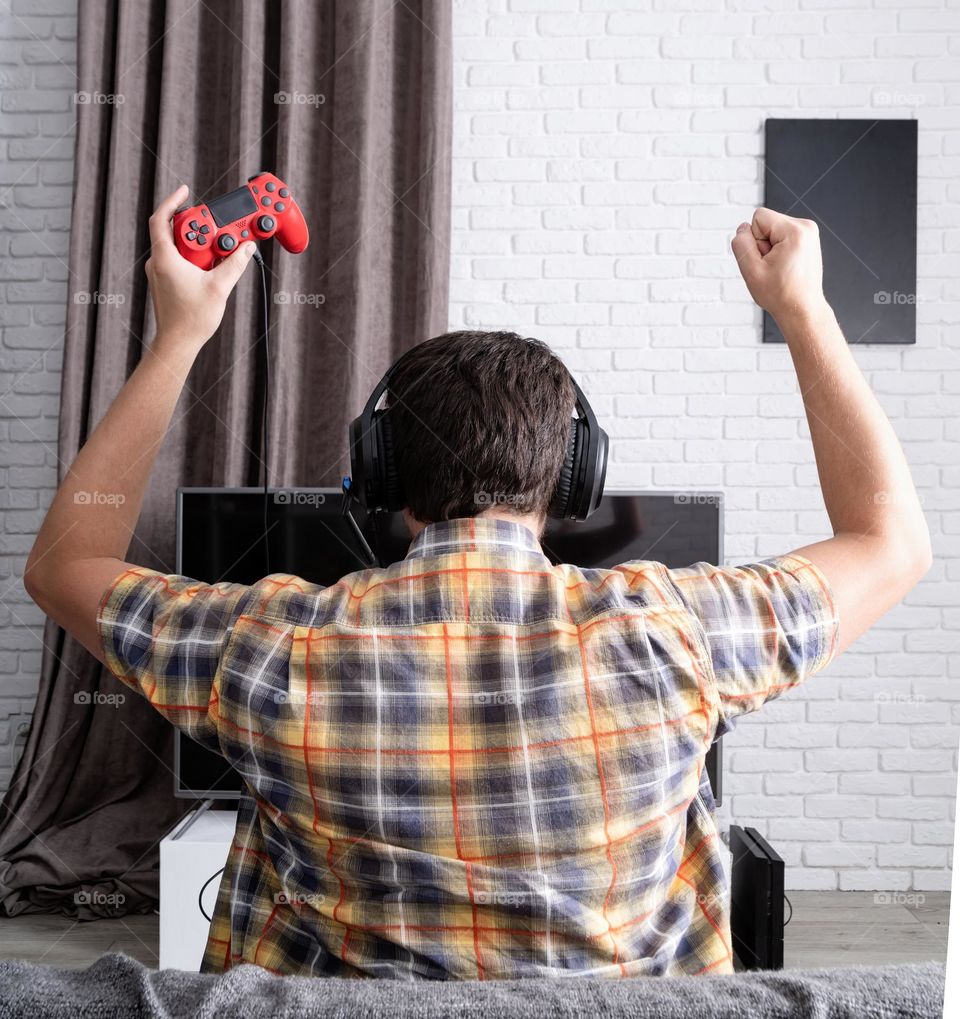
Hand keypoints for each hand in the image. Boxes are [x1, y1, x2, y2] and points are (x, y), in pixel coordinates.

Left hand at [144, 184, 256, 353]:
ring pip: (178, 246)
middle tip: (216, 229)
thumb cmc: (191, 319)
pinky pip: (179, 260)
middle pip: (175, 231)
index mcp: (165, 258)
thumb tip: (246, 247)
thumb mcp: (219, 287)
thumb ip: (235, 264)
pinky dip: (195, 258)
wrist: (178, 343)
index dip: (173, 201)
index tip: (186, 191)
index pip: (162, 218)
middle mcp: (158, 262)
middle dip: (197, 227)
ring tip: (218, 251)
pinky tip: (211, 267)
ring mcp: (160, 272)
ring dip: (199, 244)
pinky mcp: (166, 282)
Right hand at [731, 207, 828, 325]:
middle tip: (772, 267)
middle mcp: (806, 227)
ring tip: (779, 268)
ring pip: (774, 230)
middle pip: (767, 223)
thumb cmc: (782, 295)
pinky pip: (782, 237)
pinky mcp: (808, 240)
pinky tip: (785, 267)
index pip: (758, 217)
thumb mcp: (751, 271)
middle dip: (763, 244)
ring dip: (771, 249)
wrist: (802, 309)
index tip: (765, 260)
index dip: (754, 239)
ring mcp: (809, 233)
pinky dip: (779, 251)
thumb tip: (742, 229)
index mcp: (795, 231)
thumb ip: (741, 244)